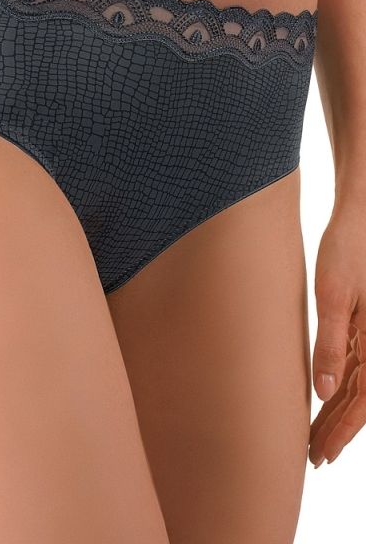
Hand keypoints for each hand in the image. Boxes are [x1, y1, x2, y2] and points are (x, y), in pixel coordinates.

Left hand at [309, 209, 365, 467]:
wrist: (361, 216)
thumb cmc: (347, 250)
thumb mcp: (333, 296)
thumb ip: (331, 344)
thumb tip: (325, 393)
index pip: (363, 401)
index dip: (342, 433)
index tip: (321, 456)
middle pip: (362, 399)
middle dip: (338, 430)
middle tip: (312, 457)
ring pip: (358, 385)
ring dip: (337, 413)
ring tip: (314, 436)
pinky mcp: (364, 323)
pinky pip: (356, 364)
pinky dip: (340, 386)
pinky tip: (325, 397)